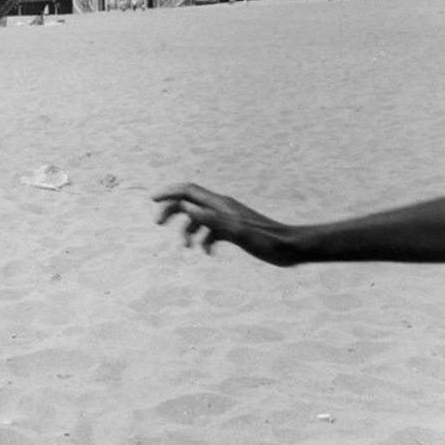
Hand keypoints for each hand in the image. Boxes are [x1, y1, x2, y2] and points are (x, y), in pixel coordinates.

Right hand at [152, 182, 298, 265]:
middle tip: (158, 223)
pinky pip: (210, 231)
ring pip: (198, 218)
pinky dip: (203, 240)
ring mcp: (227, 218)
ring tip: (185, 247)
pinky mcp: (233, 230)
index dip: (169, 193)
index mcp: (220, 205)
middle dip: (171, 210)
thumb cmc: (267, 241)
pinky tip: (207, 252)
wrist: (291, 248)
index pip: (188, 191)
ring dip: (187, 230)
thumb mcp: (237, 232)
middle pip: (189, 202)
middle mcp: (221, 208)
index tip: (152, 200)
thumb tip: (185, 207)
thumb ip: (211, 219)